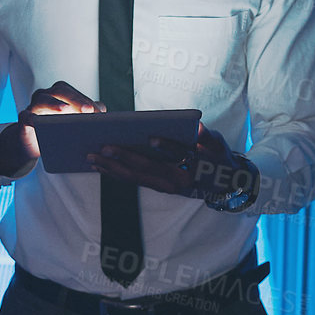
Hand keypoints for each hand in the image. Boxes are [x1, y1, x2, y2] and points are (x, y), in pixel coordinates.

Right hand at [0, 80, 105, 176]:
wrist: (34, 145)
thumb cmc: (57, 132)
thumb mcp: (74, 125)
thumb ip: (87, 116)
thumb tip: (103, 112)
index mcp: (60, 95)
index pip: (74, 93)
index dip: (86, 100)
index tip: (98, 112)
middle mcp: (46, 96)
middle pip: (60, 90)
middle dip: (75, 99)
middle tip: (88, 110)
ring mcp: (33, 106)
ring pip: (42, 99)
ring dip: (54, 104)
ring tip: (65, 110)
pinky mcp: (24, 119)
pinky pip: (26, 116)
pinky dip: (31, 118)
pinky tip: (36, 123)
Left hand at [86, 119, 249, 199]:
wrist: (222, 184)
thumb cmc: (218, 157)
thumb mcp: (219, 145)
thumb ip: (208, 138)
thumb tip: (198, 127)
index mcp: (194, 167)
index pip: (179, 155)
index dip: (167, 147)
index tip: (152, 138)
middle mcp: (177, 181)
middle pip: (148, 169)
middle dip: (124, 158)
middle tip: (103, 147)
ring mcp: (166, 186)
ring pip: (135, 178)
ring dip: (112, 169)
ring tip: (91, 158)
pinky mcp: (158, 187)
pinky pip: (134, 181)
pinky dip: (116, 173)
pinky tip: (100, 166)